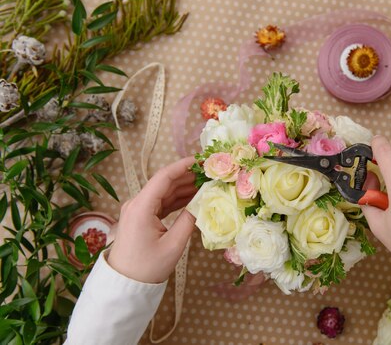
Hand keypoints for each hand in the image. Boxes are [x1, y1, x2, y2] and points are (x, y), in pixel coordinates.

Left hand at [108, 157, 197, 282]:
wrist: (124, 285)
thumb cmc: (147, 267)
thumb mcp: (173, 245)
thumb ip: (190, 219)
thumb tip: (205, 201)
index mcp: (141, 207)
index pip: (164, 177)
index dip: (183, 166)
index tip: (202, 160)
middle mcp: (137, 203)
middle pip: (164, 182)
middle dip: (188, 175)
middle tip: (210, 172)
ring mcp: (138, 210)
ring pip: (164, 192)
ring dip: (184, 187)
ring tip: (206, 183)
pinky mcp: (141, 217)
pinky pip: (161, 202)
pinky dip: (177, 199)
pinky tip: (194, 197)